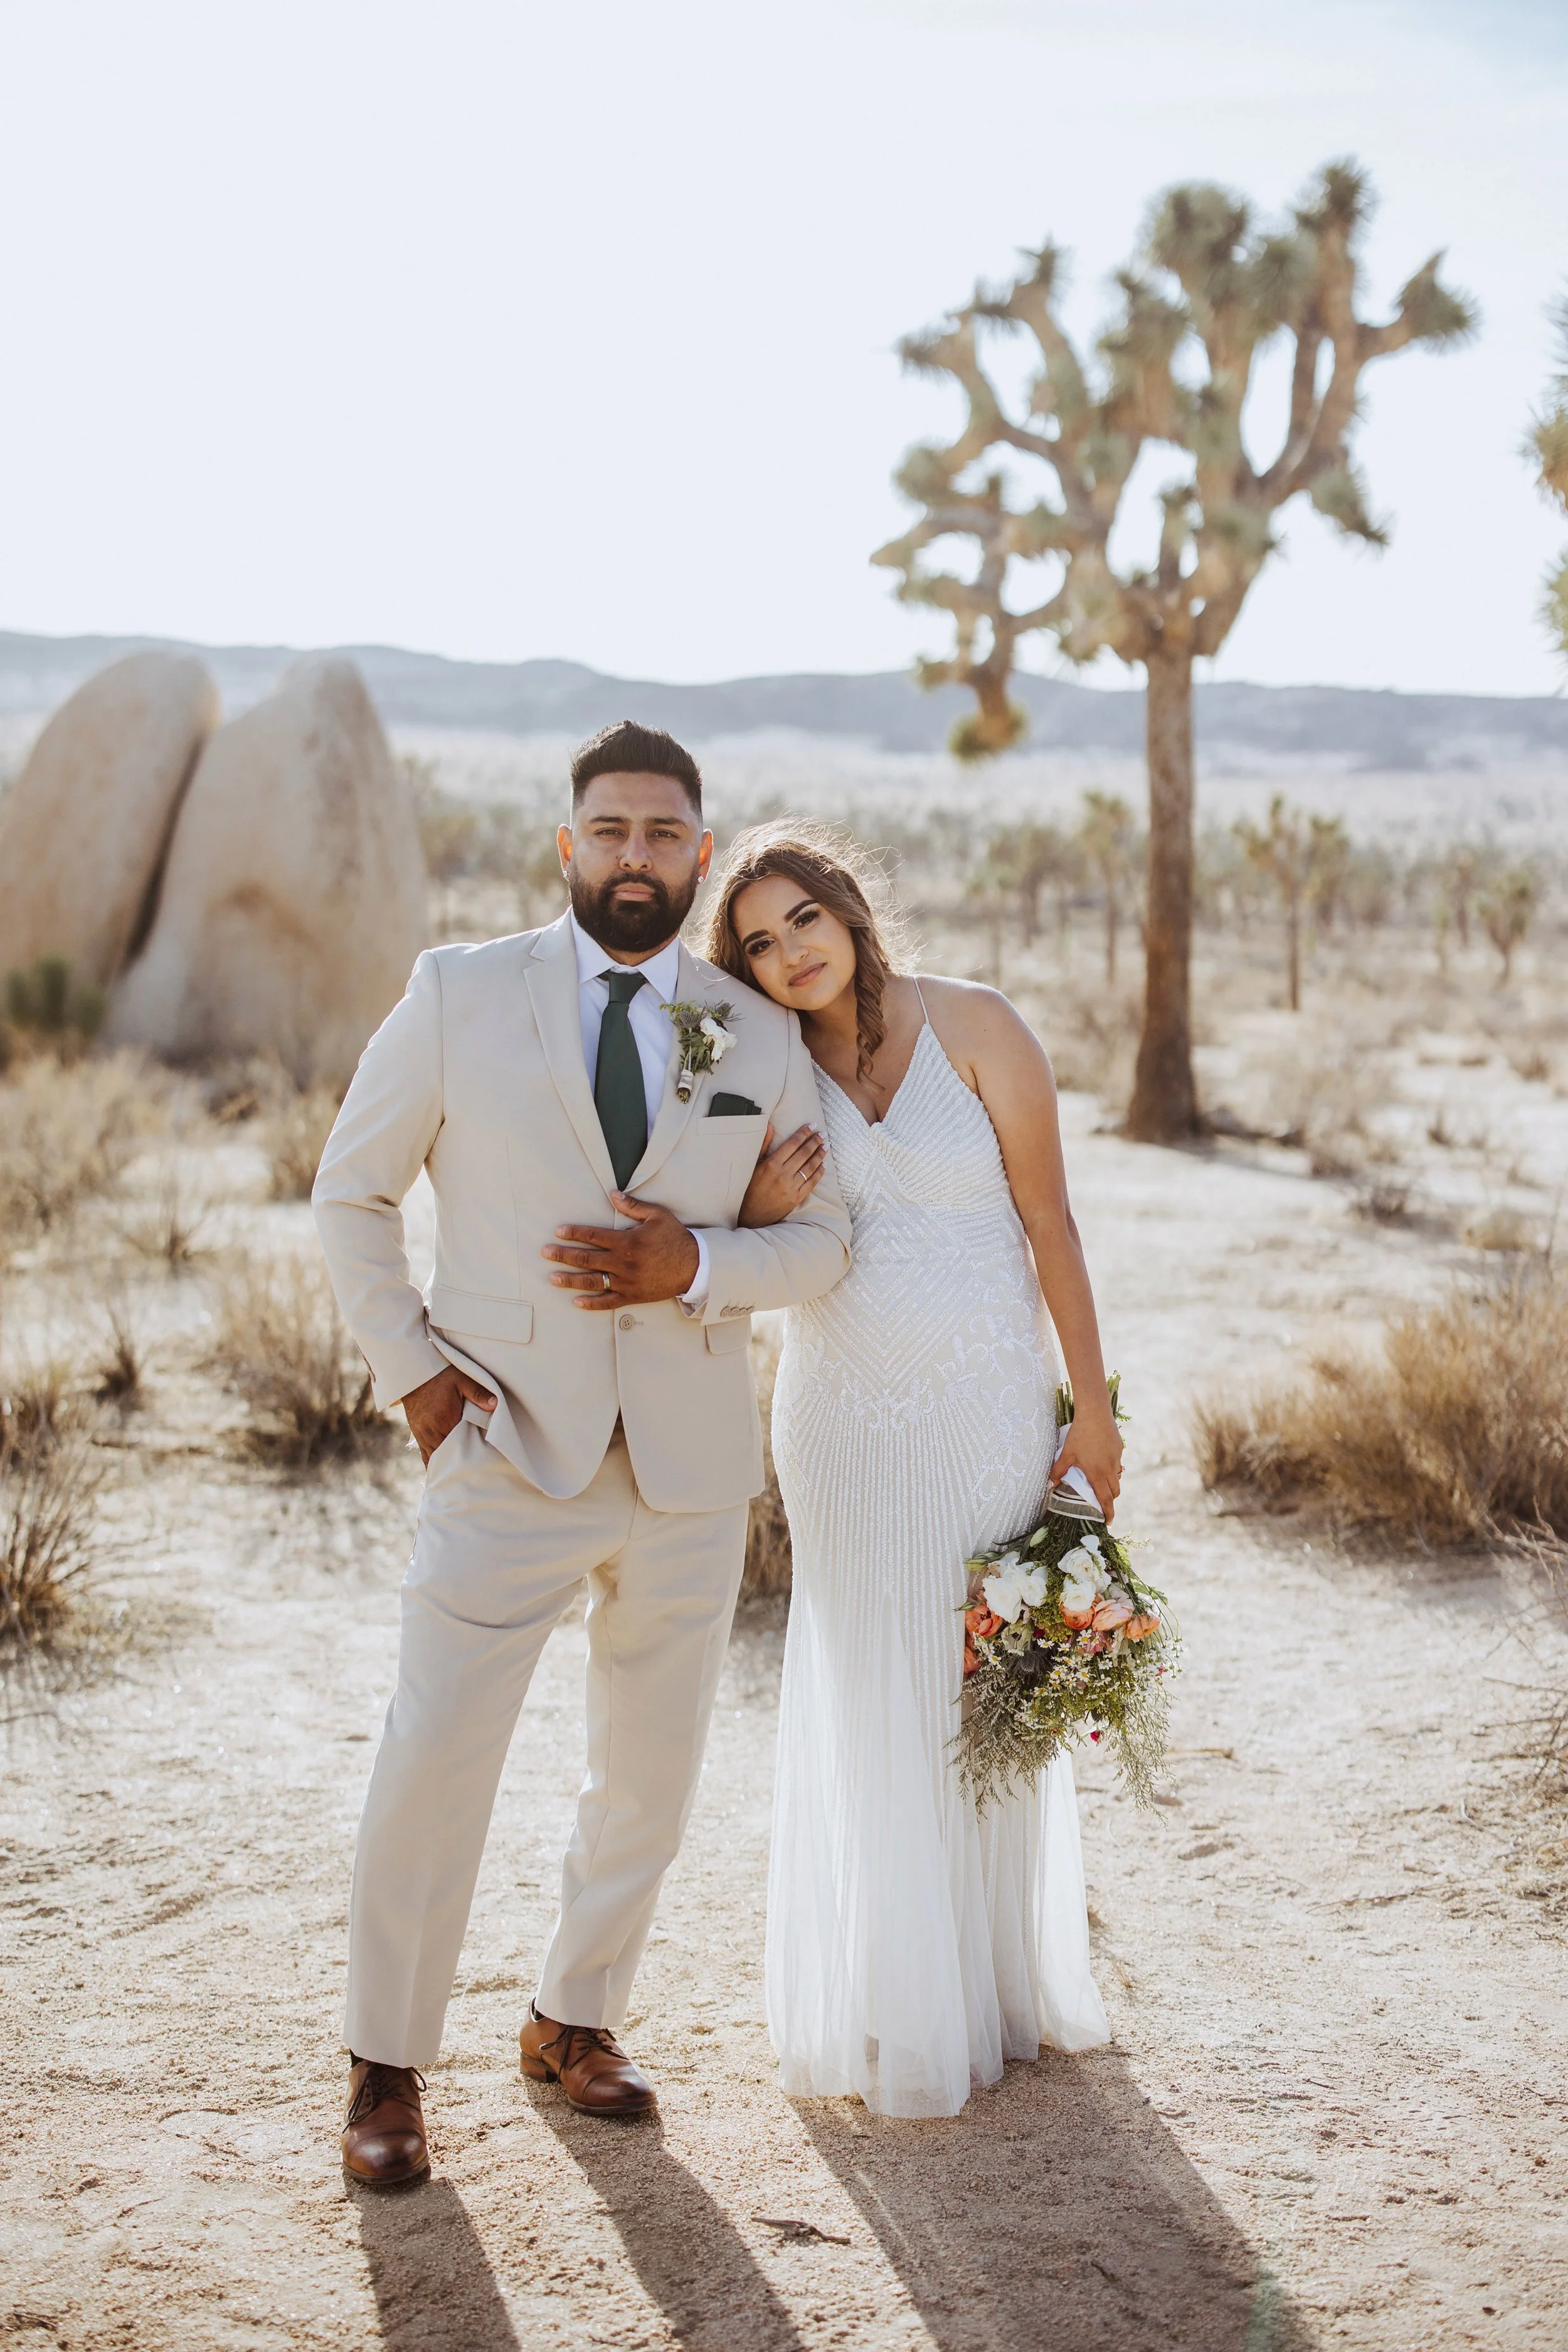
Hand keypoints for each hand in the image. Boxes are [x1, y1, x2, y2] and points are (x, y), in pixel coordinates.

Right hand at [402, 1363, 495, 1465]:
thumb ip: (478, 1393)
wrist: (414, 1374)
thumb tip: (495, 1405)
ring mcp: (422, 1435)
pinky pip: (425, 1456)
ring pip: (436, 1459)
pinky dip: (434, 1463)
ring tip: (461, 1473)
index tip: (481, 1460)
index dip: (469, 1454)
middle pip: (447, 1456)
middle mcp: (431, 1432)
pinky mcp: (417, 1435)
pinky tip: (443, 1472)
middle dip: (459, 1462)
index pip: (459, 1446)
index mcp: (444, 1420)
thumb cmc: (440, 1376)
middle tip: (474, 1470)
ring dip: (447, 1464)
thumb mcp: (461, 1380)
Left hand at [542, 1193, 700, 1308]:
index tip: (558, 1232)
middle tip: (545, 1253)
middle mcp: (623, 1263)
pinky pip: (608, 1302)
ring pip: (592, 1281)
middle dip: (563, 1255)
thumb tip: (612, 1194)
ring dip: (570, 1280)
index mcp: (627, 1241)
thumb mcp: (658, 1216)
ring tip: (552, 1278)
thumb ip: (633, 1206)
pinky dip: (592, 1303)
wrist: (695, 1267)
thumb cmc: (675, 1238)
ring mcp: (626, 1282)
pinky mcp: (632, 1296)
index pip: (593, 1236)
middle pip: (587, 1259)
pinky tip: (576, 1302)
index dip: (574, 1233)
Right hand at [738, 1122, 825, 1228]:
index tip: (812, 1125)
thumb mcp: (754, 1164)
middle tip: (822, 1134)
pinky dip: (819, 1173)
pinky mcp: (796, 1198)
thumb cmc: (750, 1188)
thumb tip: (769, 1125)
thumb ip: (763, 1144)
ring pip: (810, 1167)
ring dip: (819, 1155)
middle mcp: (783, 1174)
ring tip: (825, 1146)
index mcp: (771, 1164)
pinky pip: (812, 1183)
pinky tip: (823, 1165)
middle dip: (815, 1142)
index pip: (792, 1144)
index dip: (803, 1133)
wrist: (751, 1215)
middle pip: (804, 1153)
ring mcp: (791, 1187)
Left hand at [1051, 1403, 1122, 1524]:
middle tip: (1102, 1502)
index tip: (1108, 1521)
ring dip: (1112, 1484)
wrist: (1095, 1413)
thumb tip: (1051, 1483)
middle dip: (1110, 1500)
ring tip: (1102, 1482)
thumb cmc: (1080, 1434)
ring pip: (1117, 1477)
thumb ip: (1059, 1470)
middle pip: (1115, 1491)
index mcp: (1098, 1474)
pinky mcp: (1119, 1448)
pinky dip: (1112, 1468)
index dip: (1108, 1512)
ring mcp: (1117, 1458)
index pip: (1106, 1499)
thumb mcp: (1066, 1453)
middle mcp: (1110, 1469)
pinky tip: (1103, 1460)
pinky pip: (1117, 1463)